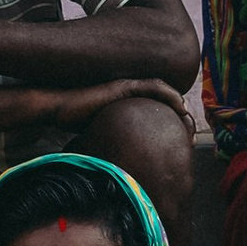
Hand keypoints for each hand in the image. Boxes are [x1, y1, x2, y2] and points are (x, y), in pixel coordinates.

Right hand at [16, 77, 191, 141]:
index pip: (150, 106)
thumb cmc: (71, 120)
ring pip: (160, 90)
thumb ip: (108, 136)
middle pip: (159, 98)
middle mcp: (125, 91)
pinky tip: (178, 103)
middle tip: (189, 124)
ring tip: (188, 114)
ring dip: (176, 100)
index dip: (167, 116)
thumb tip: (114, 160)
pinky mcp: (123, 85)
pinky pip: (152, 87)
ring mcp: (125, 86)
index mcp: (121, 101)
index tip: (179, 131)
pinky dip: (168, 94)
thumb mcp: (95, 130)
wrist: (57, 107)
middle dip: (176, 110)